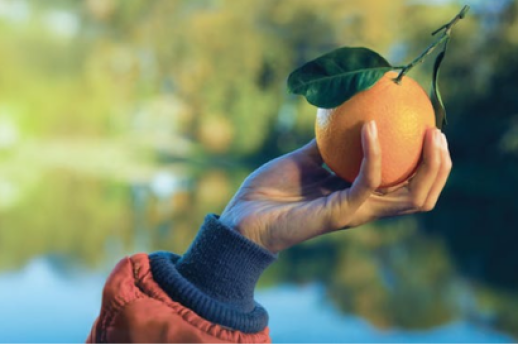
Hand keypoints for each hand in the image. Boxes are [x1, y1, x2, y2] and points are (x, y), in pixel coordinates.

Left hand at [220, 121, 451, 252]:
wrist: (244, 216)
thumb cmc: (271, 190)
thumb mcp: (305, 160)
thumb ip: (327, 145)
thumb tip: (345, 115)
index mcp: (359, 195)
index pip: (408, 186)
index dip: (428, 164)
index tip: (430, 129)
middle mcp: (364, 206)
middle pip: (420, 195)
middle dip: (439, 166)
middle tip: (437, 132)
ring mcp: (354, 212)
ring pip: (409, 196)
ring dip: (426, 165)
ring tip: (429, 133)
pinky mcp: (339, 212)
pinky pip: (367, 181)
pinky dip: (374, 153)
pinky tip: (370, 127)